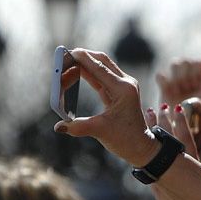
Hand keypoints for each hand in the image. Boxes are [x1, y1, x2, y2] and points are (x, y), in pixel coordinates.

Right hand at [54, 49, 159, 166]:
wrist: (142, 148)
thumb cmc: (126, 140)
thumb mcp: (101, 132)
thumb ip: (79, 127)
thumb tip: (58, 127)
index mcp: (123, 90)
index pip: (99, 68)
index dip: (83, 59)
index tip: (69, 52)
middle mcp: (125, 83)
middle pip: (102, 61)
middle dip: (83, 58)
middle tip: (65, 57)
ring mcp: (124, 86)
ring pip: (102, 68)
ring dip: (85, 65)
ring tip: (67, 64)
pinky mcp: (119, 92)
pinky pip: (102, 78)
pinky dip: (88, 74)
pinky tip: (76, 72)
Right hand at [155, 58, 200, 107]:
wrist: (185, 125)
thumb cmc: (200, 109)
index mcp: (200, 74)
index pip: (199, 62)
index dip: (198, 73)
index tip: (197, 85)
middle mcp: (188, 73)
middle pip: (186, 61)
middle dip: (188, 76)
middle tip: (188, 89)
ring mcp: (175, 78)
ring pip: (174, 64)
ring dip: (178, 78)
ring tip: (180, 91)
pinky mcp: (163, 86)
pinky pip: (160, 75)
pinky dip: (165, 83)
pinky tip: (171, 94)